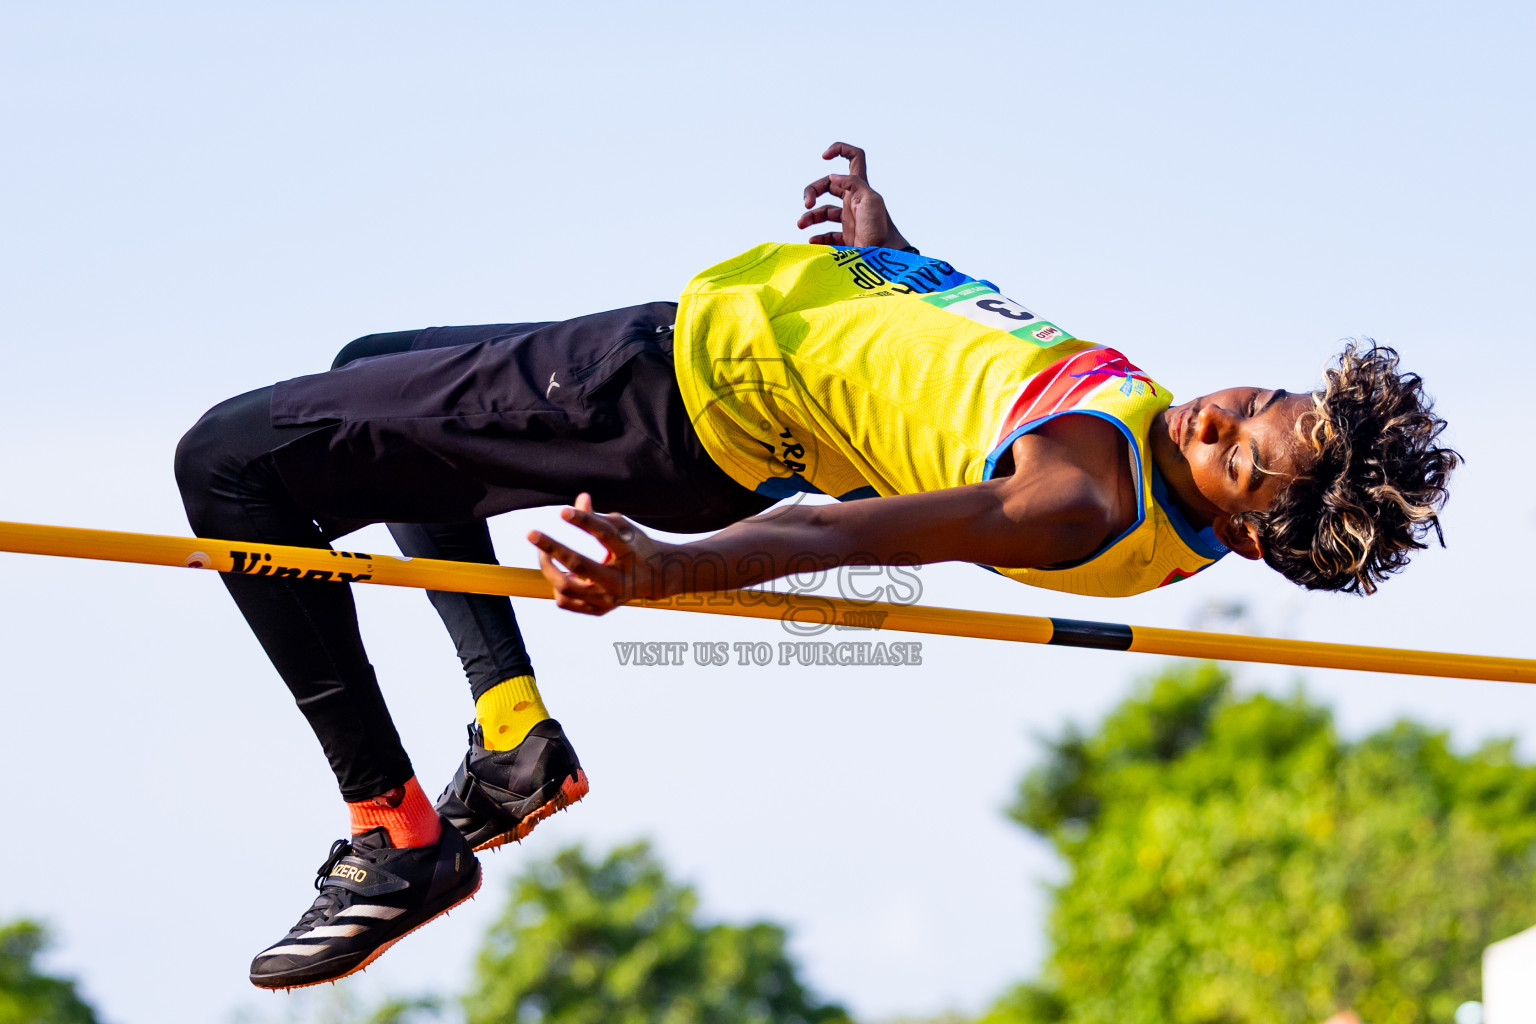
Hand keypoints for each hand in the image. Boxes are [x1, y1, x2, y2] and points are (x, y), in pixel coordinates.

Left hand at [527, 493, 667, 615]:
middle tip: (531, 533)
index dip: (583, 521)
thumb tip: (579, 499)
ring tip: (545, 554)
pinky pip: (565, 602)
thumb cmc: (635, 546)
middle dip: (553, 548)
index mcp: (631, 554)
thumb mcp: (622, 527)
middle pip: (580, 565)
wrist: (656, 578)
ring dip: (549, 569)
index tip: (562, 511)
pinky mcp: (599, 610)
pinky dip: (557, 587)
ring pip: (566, 587)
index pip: (605, 535)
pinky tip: (560, 575)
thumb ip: (597, 516)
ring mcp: (609, 599)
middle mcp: (620, 581)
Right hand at [797, 142, 912, 249]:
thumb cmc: (880, 228)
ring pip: (824, 211)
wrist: (885, 257)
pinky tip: (813, 241)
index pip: (854, 158)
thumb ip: (852, 184)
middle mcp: (854, 200)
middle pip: (828, 186)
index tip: (824, 157)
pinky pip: (827, 234)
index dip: (840, 150)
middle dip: (813, 191)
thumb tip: (832, 176)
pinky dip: (818, 237)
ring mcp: (849, 219)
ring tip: (801, 225)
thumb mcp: (870, 200)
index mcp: (860, 188)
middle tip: (806, 204)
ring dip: (810, 217)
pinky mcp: (847, 237)